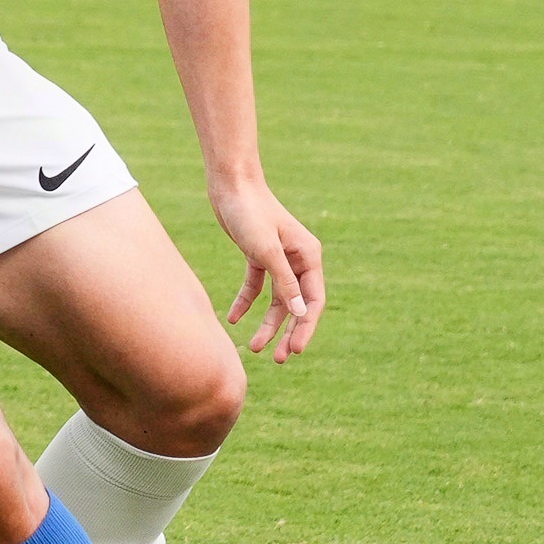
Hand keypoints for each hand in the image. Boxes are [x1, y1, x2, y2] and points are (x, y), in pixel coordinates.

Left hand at [209, 175, 324, 358]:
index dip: (306, 328)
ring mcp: (278, 258)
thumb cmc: (250, 213)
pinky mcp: (258, 256)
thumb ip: (284, 282)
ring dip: (267, 324)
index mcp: (309, 257)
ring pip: (276, 300)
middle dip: (288, 332)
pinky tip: (233, 318)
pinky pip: (256, 287)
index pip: (313, 301)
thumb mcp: (266, 251)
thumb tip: (301, 315)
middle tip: (278, 359)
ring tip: (254, 349)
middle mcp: (298, 259)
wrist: (230, 184)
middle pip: (296, 305)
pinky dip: (246, 303)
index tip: (294, 350)